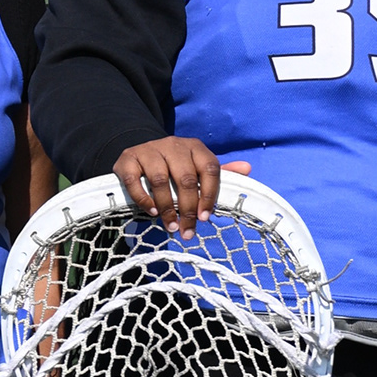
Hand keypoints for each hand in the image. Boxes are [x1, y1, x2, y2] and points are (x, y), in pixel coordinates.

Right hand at [113, 141, 250, 238]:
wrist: (140, 154)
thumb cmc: (175, 167)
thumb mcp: (197, 168)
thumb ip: (220, 172)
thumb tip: (247, 168)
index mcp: (195, 147)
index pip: (209, 168)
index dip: (209, 195)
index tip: (205, 217)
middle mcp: (173, 144)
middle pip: (185, 178)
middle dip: (187, 209)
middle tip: (187, 231)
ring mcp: (149, 149)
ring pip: (160, 179)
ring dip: (166, 208)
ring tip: (170, 226)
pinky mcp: (128, 158)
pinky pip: (134, 180)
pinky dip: (143, 198)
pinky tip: (150, 212)